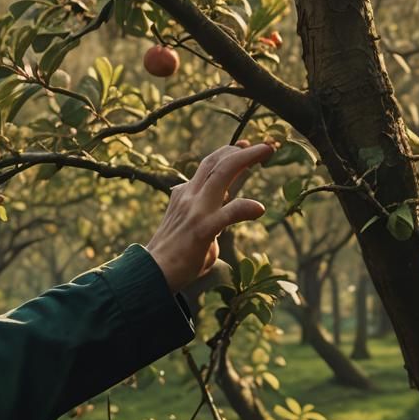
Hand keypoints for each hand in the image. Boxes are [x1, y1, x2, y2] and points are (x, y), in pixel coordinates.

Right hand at [147, 141, 273, 292]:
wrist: (151, 275)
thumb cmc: (175, 255)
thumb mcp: (191, 226)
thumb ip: (209, 215)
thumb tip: (225, 213)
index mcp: (186, 194)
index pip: (209, 166)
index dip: (229, 153)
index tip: (246, 146)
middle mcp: (190, 196)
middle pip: (216, 162)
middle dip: (242, 150)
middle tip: (265, 145)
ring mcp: (195, 210)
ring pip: (221, 175)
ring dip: (245, 159)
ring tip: (267, 151)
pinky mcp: (202, 229)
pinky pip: (228, 213)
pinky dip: (245, 207)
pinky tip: (259, 209)